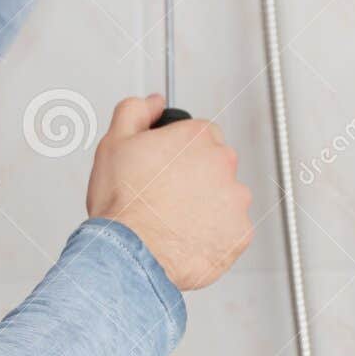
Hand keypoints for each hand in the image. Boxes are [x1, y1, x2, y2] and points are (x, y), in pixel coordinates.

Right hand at [86, 94, 253, 291]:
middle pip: (216, 166)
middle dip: (195, 179)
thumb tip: (153, 101)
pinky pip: (231, 231)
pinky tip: (186, 238)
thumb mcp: (114, 143)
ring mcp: (236, 200)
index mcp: (198, 137)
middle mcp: (224, 164)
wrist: (131, 254)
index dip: (180, 153)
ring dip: (207, 207)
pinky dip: (214, 236)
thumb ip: (136, 111)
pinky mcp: (240, 234)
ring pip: (226, 199)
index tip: (166, 169)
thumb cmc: (123, 204)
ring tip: (174, 221)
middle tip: (165, 196)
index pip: (201, 135)